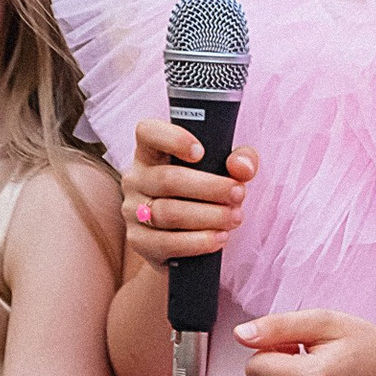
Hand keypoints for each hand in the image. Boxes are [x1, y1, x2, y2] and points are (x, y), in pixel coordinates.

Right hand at [124, 120, 255, 273]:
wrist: (186, 243)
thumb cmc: (205, 195)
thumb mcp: (224, 172)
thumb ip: (240, 161)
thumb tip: (242, 168)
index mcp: (152, 152)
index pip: (148, 133)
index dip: (172, 139)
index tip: (201, 152)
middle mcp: (136, 178)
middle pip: (168, 179)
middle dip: (210, 188)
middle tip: (239, 194)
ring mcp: (133, 210)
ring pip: (169, 213)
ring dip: (209, 216)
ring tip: (235, 217)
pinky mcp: (138, 241)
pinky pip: (166, 243)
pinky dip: (198, 241)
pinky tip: (220, 237)